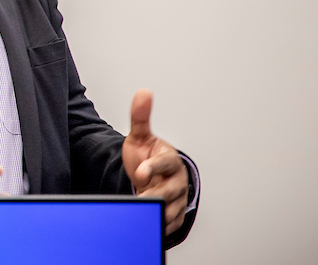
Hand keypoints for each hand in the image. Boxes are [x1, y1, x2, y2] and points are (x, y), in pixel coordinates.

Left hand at [122, 89, 188, 235]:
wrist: (151, 176)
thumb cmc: (147, 156)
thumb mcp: (140, 136)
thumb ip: (140, 117)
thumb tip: (143, 93)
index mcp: (170, 159)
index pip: (165, 163)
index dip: (153, 167)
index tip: (141, 172)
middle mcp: (177, 180)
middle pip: (169, 190)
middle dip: (155, 194)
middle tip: (141, 198)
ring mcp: (177, 198)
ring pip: (171, 209)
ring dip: (157, 211)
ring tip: (143, 212)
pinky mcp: (174, 213)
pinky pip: (170, 222)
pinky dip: (161, 224)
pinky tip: (149, 223)